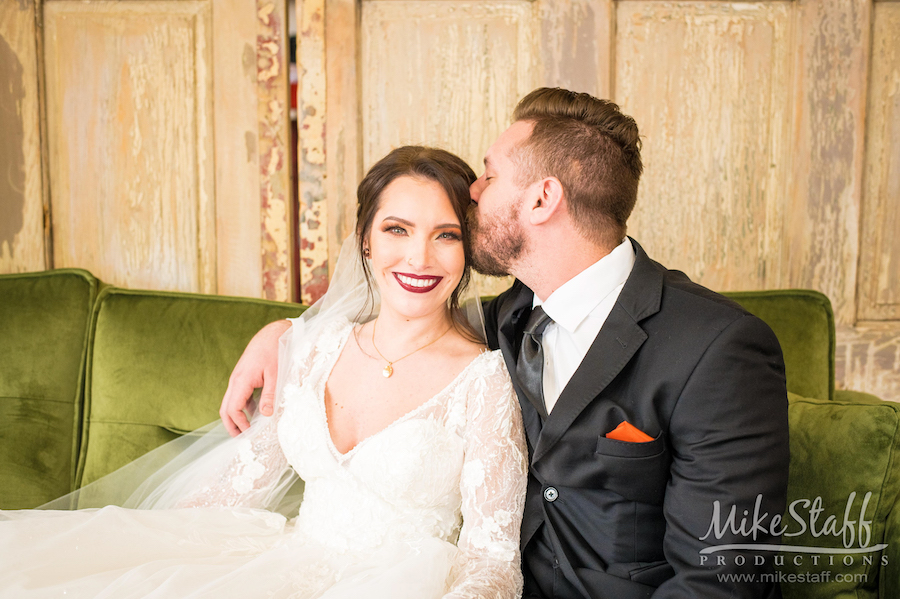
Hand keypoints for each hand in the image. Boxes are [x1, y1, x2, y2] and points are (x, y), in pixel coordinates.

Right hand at [220, 319, 291, 435]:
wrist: (273, 333)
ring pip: (231, 403)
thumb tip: (266, 415)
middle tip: (242, 439)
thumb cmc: (275, 350)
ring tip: (249, 430)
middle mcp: (236, 381)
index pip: (232, 409)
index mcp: (241, 381)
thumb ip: (270, 394)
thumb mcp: (276, 374)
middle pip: (226, 409)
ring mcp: (238, 379)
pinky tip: (257, 414)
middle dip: (231, 425)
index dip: (239, 424)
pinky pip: (240, 396)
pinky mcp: (244, 378)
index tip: (250, 433)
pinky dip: (244, 408)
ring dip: (237, 417)